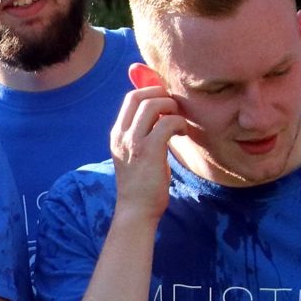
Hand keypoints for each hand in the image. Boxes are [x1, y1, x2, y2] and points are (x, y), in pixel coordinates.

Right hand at [109, 80, 183, 223]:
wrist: (136, 208)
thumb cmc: (140, 183)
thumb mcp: (134, 154)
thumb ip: (140, 135)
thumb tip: (160, 116)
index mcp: (117, 133)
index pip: (130, 97)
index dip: (151, 91)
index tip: (166, 101)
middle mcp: (121, 134)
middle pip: (139, 95)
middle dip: (162, 95)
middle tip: (174, 109)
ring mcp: (133, 141)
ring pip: (153, 105)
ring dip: (171, 108)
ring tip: (178, 122)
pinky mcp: (149, 150)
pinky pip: (167, 122)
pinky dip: (179, 123)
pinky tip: (182, 134)